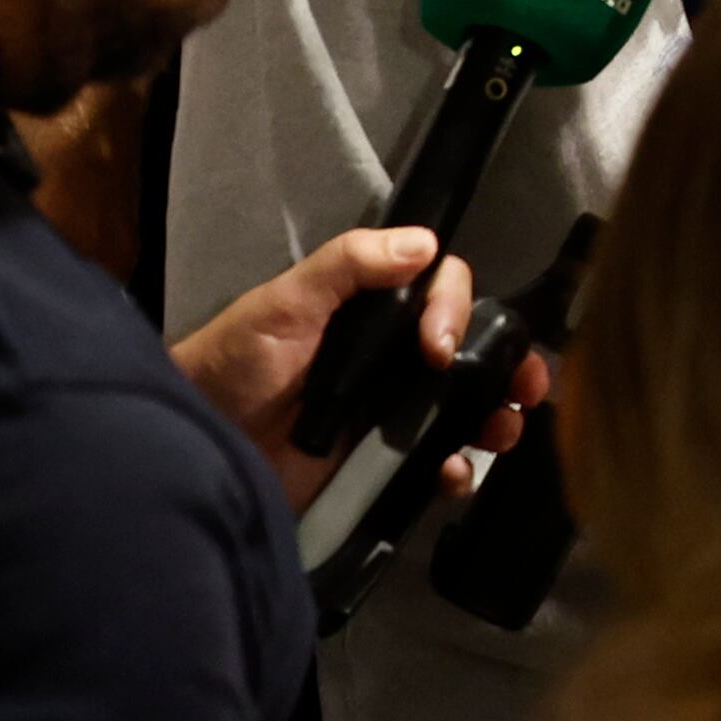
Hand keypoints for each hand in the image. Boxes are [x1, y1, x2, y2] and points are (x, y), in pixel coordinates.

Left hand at [170, 228, 546, 510]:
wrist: (196, 447)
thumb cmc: (233, 362)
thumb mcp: (284, 302)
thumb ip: (348, 266)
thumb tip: (425, 245)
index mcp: (374, 312)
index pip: (443, 293)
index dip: (457, 312)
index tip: (437, 348)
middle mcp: (393, 358)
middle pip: (473, 352)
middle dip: (510, 367)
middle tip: (523, 389)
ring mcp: (391, 415)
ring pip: (467, 409)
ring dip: (497, 418)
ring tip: (502, 433)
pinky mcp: (381, 468)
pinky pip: (435, 467)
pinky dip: (457, 472)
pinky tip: (452, 475)